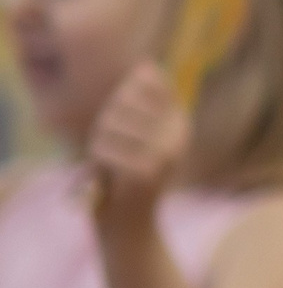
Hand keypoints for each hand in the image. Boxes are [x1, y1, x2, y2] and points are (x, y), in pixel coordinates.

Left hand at [86, 62, 188, 237]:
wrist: (131, 222)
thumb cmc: (127, 172)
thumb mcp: (137, 130)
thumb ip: (143, 99)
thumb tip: (148, 64)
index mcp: (180, 121)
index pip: (147, 84)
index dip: (123, 99)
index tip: (124, 127)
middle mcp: (179, 135)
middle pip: (123, 102)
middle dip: (107, 124)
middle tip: (114, 149)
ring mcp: (165, 153)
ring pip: (109, 125)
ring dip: (100, 144)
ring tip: (112, 164)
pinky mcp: (146, 172)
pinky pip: (103, 150)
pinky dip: (97, 164)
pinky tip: (109, 177)